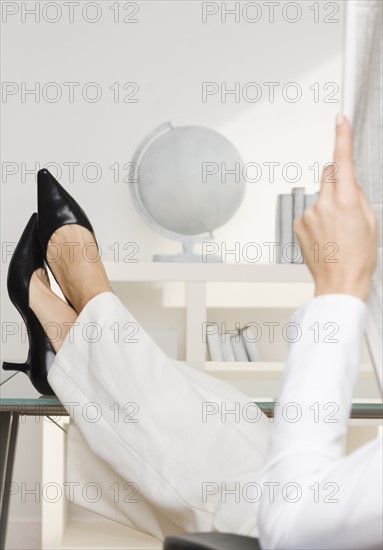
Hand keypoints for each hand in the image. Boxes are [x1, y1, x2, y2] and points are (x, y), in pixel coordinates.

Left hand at [293, 114, 376, 301]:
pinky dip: (317, 218)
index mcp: (346, 202)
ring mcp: (307, 215)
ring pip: (319, 196)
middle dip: (337, 179)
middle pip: (328, 174)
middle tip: (346, 202)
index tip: (339, 120)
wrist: (339, 282)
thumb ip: (358, 197)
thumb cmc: (358, 258)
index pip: (341, 161)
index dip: (341, 137)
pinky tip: (324, 236)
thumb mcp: (370, 222)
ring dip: (327, 205)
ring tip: (335, 230)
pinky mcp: (298, 224)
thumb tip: (349, 183)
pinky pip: (309, 211)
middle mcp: (323, 204)